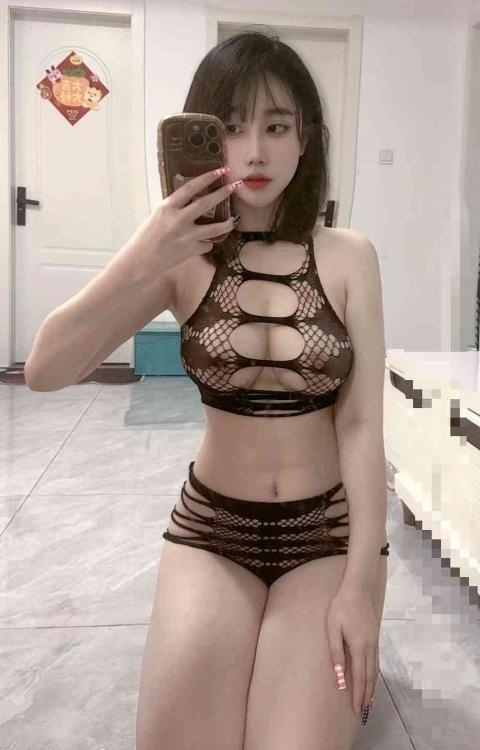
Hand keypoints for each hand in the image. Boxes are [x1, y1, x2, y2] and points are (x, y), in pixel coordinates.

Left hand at [326, 587, 379, 714]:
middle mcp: (370, 647)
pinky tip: (372, 678)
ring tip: (369, 701)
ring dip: (372, 687)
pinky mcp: (375, 637)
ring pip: (375, 670)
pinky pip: (376, 661)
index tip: (356, 709)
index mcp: (359, 646)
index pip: (359, 677)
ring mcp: (375, 642)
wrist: (358, 589)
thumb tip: (340, 677)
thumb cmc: (341, 607)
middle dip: (366, 695)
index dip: (358, 694)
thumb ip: (336, 653)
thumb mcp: (333, 629)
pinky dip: (374, 674)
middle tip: (363, 711)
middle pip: (369, 677)